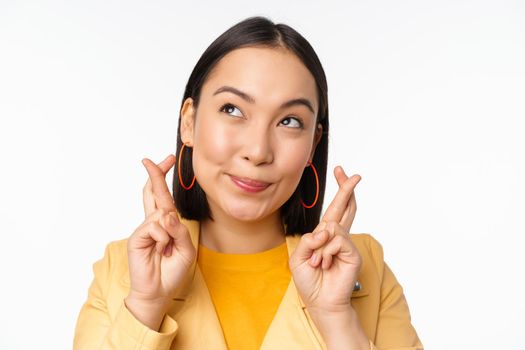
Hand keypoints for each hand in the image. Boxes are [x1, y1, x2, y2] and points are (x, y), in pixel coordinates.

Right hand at [126, 154, 195, 305]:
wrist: (159, 292)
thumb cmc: (172, 272)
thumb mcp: (186, 249)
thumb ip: (180, 230)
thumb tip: (167, 215)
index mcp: (165, 224)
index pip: (163, 197)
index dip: (162, 178)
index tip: (166, 160)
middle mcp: (153, 223)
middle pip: (153, 193)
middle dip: (155, 175)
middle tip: (151, 159)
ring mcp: (144, 229)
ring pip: (161, 213)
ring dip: (169, 230)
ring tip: (166, 248)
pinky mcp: (137, 237)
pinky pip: (155, 227)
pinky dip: (163, 238)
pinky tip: (160, 250)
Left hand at [289, 166, 361, 313]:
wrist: (319, 302)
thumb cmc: (309, 281)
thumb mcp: (298, 257)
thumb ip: (308, 239)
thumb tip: (326, 230)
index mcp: (324, 236)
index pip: (334, 209)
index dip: (339, 191)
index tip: (341, 171)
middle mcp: (337, 237)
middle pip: (346, 207)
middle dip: (347, 189)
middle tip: (355, 175)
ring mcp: (346, 245)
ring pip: (332, 227)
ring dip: (319, 247)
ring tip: (317, 263)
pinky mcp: (352, 253)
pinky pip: (337, 240)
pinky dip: (325, 252)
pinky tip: (324, 264)